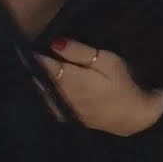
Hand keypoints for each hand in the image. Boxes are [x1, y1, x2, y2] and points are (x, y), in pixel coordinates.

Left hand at [36, 38, 162, 136]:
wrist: (135, 118)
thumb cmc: (124, 84)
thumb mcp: (108, 62)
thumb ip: (80, 53)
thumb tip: (56, 43)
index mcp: (70, 80)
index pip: (44, 65)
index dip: (35, 55)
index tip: (27, 45)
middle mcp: (62, 95)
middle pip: (40, 79)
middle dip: (34, 68)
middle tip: (29, 54)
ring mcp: (64, 108)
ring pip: (42, 92)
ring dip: (37, 81)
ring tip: (35, 69)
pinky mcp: (69, 117)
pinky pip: (48, 104)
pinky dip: (44, 95)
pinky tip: (45, 88)